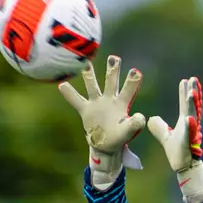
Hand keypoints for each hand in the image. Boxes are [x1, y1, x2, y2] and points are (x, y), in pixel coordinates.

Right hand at [58, 55, 145, 186]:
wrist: (105, 145)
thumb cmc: (118, 137)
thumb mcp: (127, 132)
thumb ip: (134, 125)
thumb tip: (141, 117)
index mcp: (121, 104)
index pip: (128, 90)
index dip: (132, 81)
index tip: (136, 71)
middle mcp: (109, 99)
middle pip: (111, 81)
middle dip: (113, 70)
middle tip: (115, 58)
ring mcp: (96, 103)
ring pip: (92, 85)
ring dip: (89, 75)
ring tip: (85, 62)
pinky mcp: (85, 110)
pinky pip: (76, 100)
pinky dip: (69, 94)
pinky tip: (62, 85)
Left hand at [148, 77, 202, 202]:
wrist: (182, 166)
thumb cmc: (177, 151)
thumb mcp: (164, 136)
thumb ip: (158, 126)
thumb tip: (151, 118)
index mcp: (185, 121)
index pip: (184, 103)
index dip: (184, 92)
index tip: (185, 80)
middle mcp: (190, 124)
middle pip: (192, 105)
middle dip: (193, 92)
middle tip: (193, 79)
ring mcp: (191, 132)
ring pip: (193, 115)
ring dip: (193, 104)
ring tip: (192, 92)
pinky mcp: (189, 142)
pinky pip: (190, 133)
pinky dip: (190, 125)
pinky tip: (189, 118)